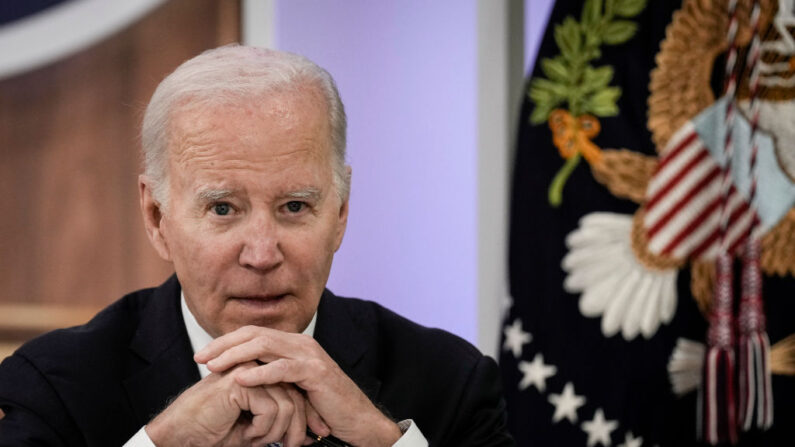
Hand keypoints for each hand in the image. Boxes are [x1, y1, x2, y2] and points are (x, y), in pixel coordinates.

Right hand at [145, 362, 312, 446]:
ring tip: (257, 440)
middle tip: (292, 446)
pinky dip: (262, 430)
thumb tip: (310, 434)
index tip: (313, 436)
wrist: (184, 434)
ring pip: (287, 404)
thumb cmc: (216, 430)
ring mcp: (249, 370)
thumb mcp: (257, 427)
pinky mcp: (241, 381)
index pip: (297, 391)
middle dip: (298, 427)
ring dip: (275, 432)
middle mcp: (258, 366)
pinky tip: (247, 434)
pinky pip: (271, 409)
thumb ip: (281, 421)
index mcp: (262, 373)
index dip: (306, 417)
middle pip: (296, 396)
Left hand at [195, 326, 402, 446]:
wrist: (355, 420)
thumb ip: (272, 375)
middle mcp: (301, 343)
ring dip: (235, 355)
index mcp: (294, 344)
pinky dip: (259, 372)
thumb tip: (239, 374)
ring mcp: (309, 355)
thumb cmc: (322, 408)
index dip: (226, 342)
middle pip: (254, 334)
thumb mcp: (292, 388)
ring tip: (213, 366)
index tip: (203, 355)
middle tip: (200, 358)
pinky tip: (241, 379)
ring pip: (264, 345)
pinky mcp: (315, 371)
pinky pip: (282, 368)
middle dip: (224, 345)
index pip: (253, 333)